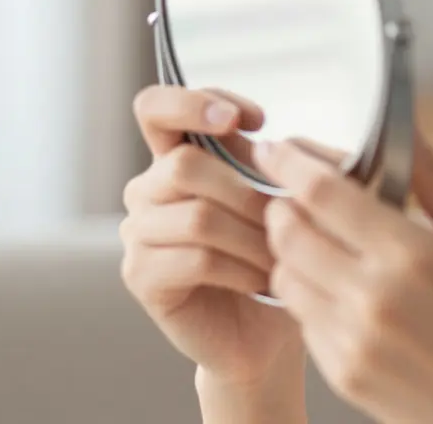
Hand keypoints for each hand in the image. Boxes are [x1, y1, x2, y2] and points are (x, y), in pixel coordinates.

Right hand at [120, 85, 304, 386]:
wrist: (268, 329)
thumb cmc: (280, 256)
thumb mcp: (293, 200)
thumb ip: (290, 163)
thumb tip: (292, 145)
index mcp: (178, 156)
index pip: (156, 108)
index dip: (194, 103)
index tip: (256, 121)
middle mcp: (148, 189)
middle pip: (185, 164)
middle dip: (249, 191)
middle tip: (285, 220)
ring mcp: (139, 232)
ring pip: (198, 215)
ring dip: (253, 236)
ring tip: (282, 256)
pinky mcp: (141, 275)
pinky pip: (196, 258)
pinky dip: (241, 268)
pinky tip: (263, 280)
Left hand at [254, 134, 432, 423]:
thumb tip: (406, 128)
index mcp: (413, 255)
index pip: (323, 193)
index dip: (290, 163)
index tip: (277, 148)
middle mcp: (373, 297)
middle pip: (288, 231)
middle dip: (281, 203)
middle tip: (291, 194)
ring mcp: (352, 340)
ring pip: (283, 276)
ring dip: (288, 250)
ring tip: (314, 241)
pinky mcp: (342, 374)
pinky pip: (301, 318)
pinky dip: (306, 294)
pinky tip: (337, 288)